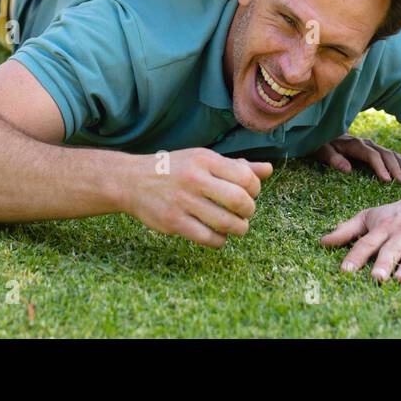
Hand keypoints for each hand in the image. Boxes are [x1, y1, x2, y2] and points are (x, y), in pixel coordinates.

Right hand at [125, 148, 273, 248]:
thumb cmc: (175, 169)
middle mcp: (194, 179)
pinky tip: (218, 235)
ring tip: (236, 227)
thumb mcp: (203, 160)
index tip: (249, 193)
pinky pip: (209, 238)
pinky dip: (220, 241)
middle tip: (245, 213)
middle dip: (249, 211)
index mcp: (204, 159)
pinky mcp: (174, 222)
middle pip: (239, 200)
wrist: (132, 181)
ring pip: (227, 223)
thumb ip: (236, 166)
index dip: (255, 189)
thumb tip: (268, 170)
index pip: (246, 178)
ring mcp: (183, 202)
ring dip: (239, 229)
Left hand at [312, 134, 400, 182]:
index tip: (387, 180)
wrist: (323, 133)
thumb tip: (347, 169)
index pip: (371, 155)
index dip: (380, 167)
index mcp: (354, 144)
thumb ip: (333, 158)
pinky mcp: (375, 149)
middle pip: (385, 154)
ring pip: (391, 153)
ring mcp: (372, 145)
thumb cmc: (321, 144)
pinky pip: (392, 154)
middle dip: (395, 168)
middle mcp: (366, 143)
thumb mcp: (321, 150)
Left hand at [321, 197, 400, 283]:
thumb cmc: (397, 214)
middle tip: (376, 278)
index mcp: (382, 227)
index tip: (345, 271)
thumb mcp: (370, 217)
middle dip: (383, 263)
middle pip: (391, 249)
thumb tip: (322, 242)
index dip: (355, 256)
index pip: (366, 243)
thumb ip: (347, 230)